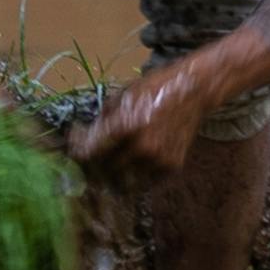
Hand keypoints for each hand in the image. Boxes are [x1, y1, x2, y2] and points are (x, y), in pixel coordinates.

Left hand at [71, 61, 213, 189]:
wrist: (195, 90)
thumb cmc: (156, 88)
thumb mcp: (124, 96)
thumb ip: (103, 120)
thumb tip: (83, 137)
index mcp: (126, 126)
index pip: (89, 153)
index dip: (77, 152)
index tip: (75, 146)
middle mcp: (142, 147)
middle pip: (103, 171)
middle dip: (93, 164)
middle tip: (90, 157)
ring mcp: (158, 160)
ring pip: (123, 182)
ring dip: (113, 174)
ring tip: (109, 164)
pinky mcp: (171, 166)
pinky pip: (144, 181)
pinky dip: (135, 175)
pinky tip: (133, 162)